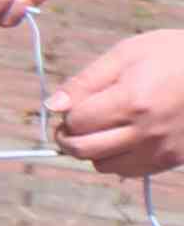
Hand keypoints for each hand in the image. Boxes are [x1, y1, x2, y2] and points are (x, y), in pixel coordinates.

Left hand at [48, 27, 183, 179]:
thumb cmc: (173, 54)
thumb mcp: (127, 54)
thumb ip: (86, 82)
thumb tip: (52, 106)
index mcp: (133, 102)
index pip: (77, 122)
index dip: (66, 113)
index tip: (72, 104)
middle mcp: (147, 132)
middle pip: (84, 150)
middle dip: (68, 137)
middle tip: (72, 123)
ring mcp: (162, 150)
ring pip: (104, 166)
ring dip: (92, 150)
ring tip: (100, 129)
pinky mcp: (173, 159)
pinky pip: (130, 170)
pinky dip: (117, 158)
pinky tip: (123, 137)